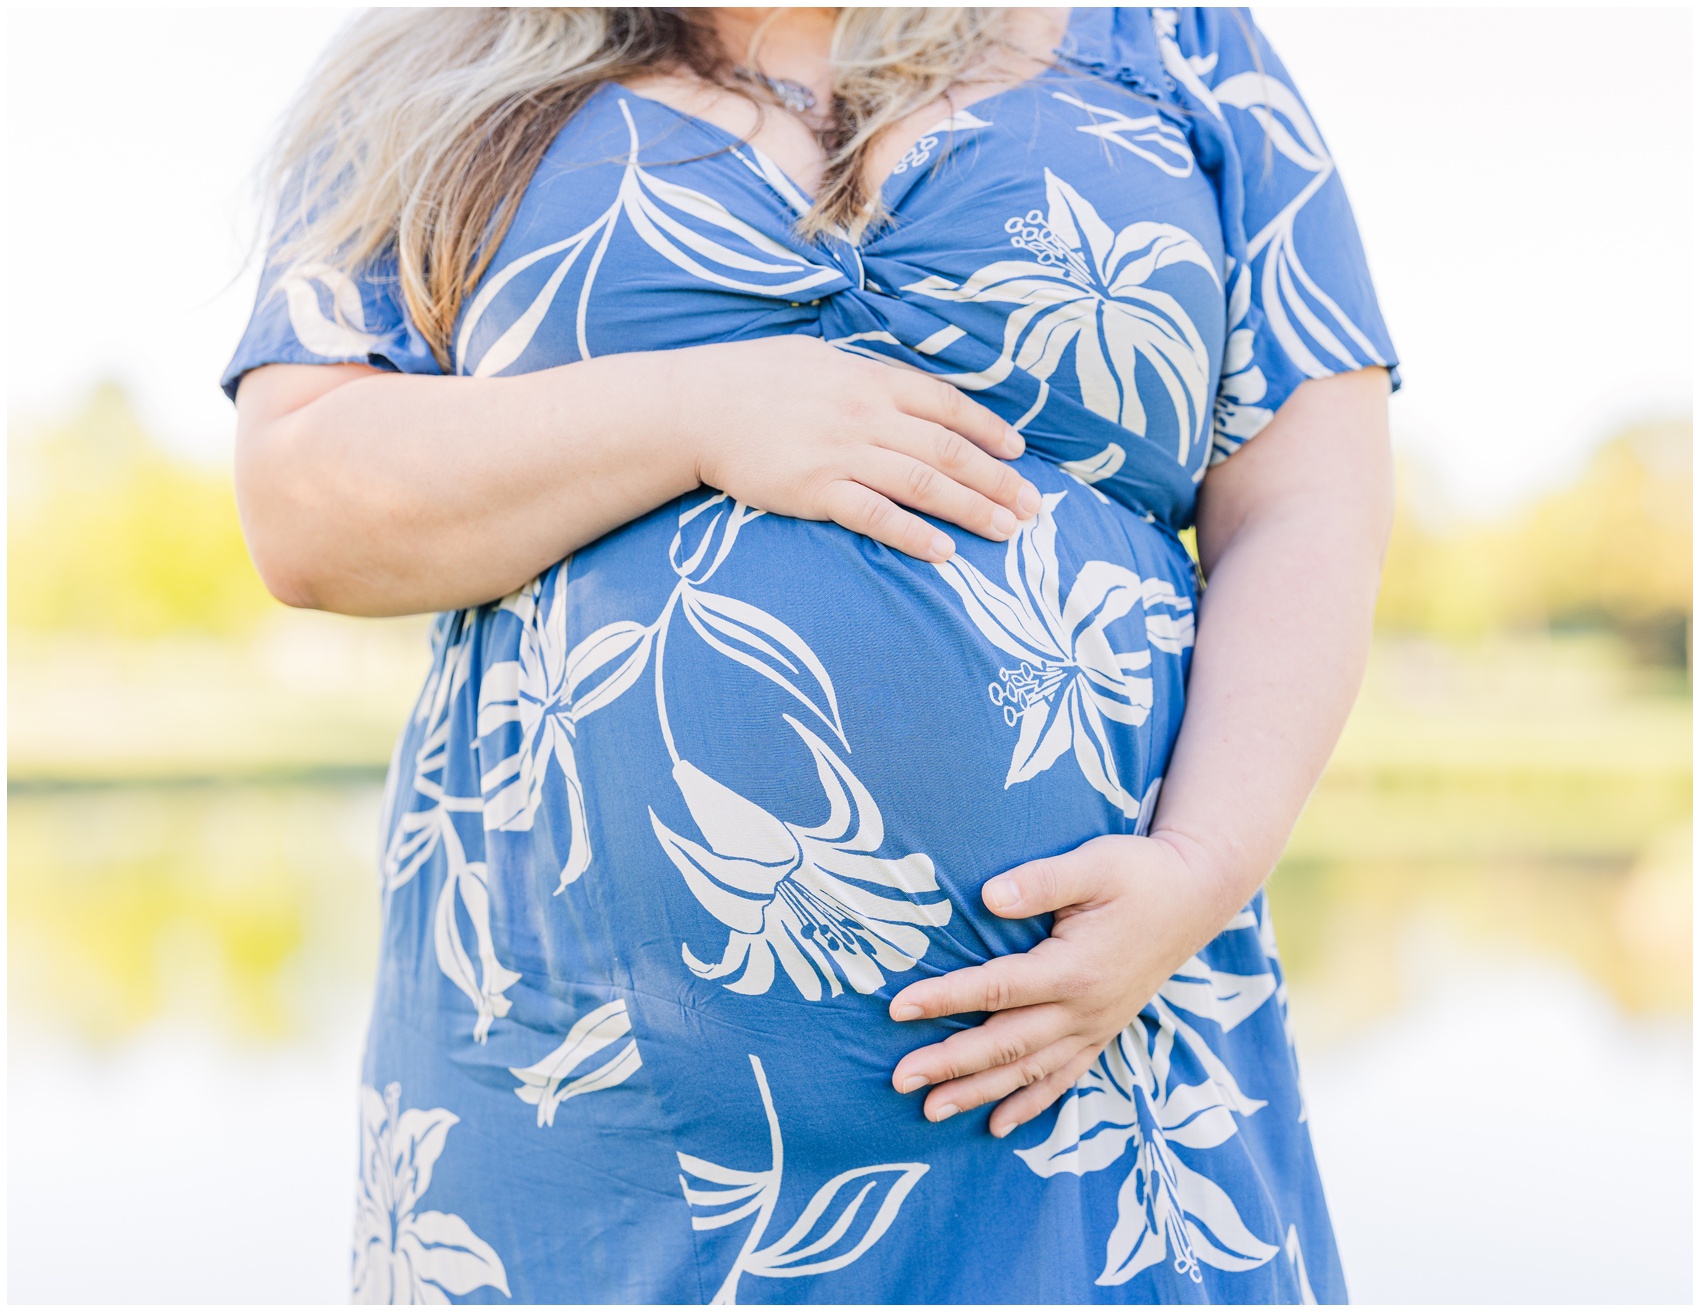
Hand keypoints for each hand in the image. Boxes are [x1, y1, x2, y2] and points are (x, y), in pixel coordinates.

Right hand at [679, 335, 1040, 561]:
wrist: (695, 406)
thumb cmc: (753, 380)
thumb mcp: (819, 359)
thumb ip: (866, 378)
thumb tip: (904, 393)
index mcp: (870, 379)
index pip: (946, 404)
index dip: (988, 430)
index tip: (1019, 454)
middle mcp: (865, 414)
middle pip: (948, 450)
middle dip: (997, 480)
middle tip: (1033, 507)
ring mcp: (841, 453)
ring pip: (923, 483)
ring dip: (971, 509)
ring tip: (1006, 531)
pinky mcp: (815, 490)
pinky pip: (875, 515)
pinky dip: (913, 534)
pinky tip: (943, 552)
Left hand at [887, 832, 1242, 1137]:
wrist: (1196, 897)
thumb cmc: (1140, 874)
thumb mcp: (1094, 863)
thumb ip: (1041, 881)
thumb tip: (988, 897)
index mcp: (1075, 969)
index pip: (997, 987)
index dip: (945, 998)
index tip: (898, 1007)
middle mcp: (1084, 1009)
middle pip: (1005, 1043)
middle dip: (949, 1063)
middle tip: (900, 1079)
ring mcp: (1095, 1027)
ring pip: (1029, 1071)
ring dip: (978, 1093)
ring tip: (931, 1111)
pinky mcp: (1103, 1032)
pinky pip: (1063, 1078)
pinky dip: (1030, 1104)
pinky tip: (996, 1125)